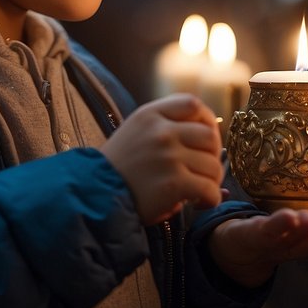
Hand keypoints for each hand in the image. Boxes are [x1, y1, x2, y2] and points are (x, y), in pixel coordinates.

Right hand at [99, 94, 222, 224]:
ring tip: (201, 190)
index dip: (207, 120)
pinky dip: (211, 199)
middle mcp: (161, 131)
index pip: (192, 104)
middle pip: (209, 135)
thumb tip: (210, 136)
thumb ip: (165, 126)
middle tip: (205, 170)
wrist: (94, 194)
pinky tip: (200, 203)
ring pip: (213, 165)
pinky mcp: (174, 183)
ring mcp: (169, 156)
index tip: (208, 137)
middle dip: (213, 155)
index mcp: (150, 114)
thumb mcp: (135, 131)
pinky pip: (209, 189)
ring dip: (213, 181)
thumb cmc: (118, 168)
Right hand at [207, 209, 307, 288]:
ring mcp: (284, 250)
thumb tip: (220, 191)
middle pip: (287, 241)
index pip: (261, 232)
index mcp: (246, 237)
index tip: (291, 217)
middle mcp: (268, 247)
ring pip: (302, 245)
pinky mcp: (294, 249)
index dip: (277, 226)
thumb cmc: (234, 229)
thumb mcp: (223, 221)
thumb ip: (220, 204)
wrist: (239, 257)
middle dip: (303, 231)